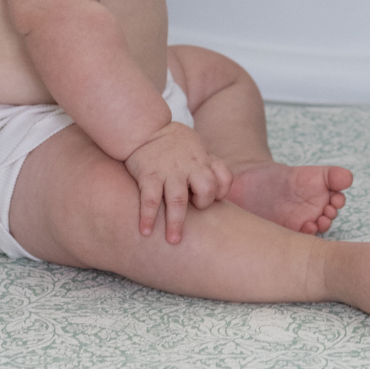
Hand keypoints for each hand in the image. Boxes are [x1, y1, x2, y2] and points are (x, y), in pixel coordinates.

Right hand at [124, 123, 233, 242]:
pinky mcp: (149, 175)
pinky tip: (145, 231)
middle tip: (194, 213)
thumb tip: (218, 190)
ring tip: (173, 240)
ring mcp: (169, 171)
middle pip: (207, 188)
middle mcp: (190, 166)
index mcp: (203, 159)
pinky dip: (147, 217)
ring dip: (176, 223)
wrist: (145, 128)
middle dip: (203, 204)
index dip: (222, 191)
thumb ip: (208, 165)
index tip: (212, 199)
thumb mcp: (197, 148)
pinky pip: (150, 199)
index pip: (224, 177)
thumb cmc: (175, 143)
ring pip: (178, 199)